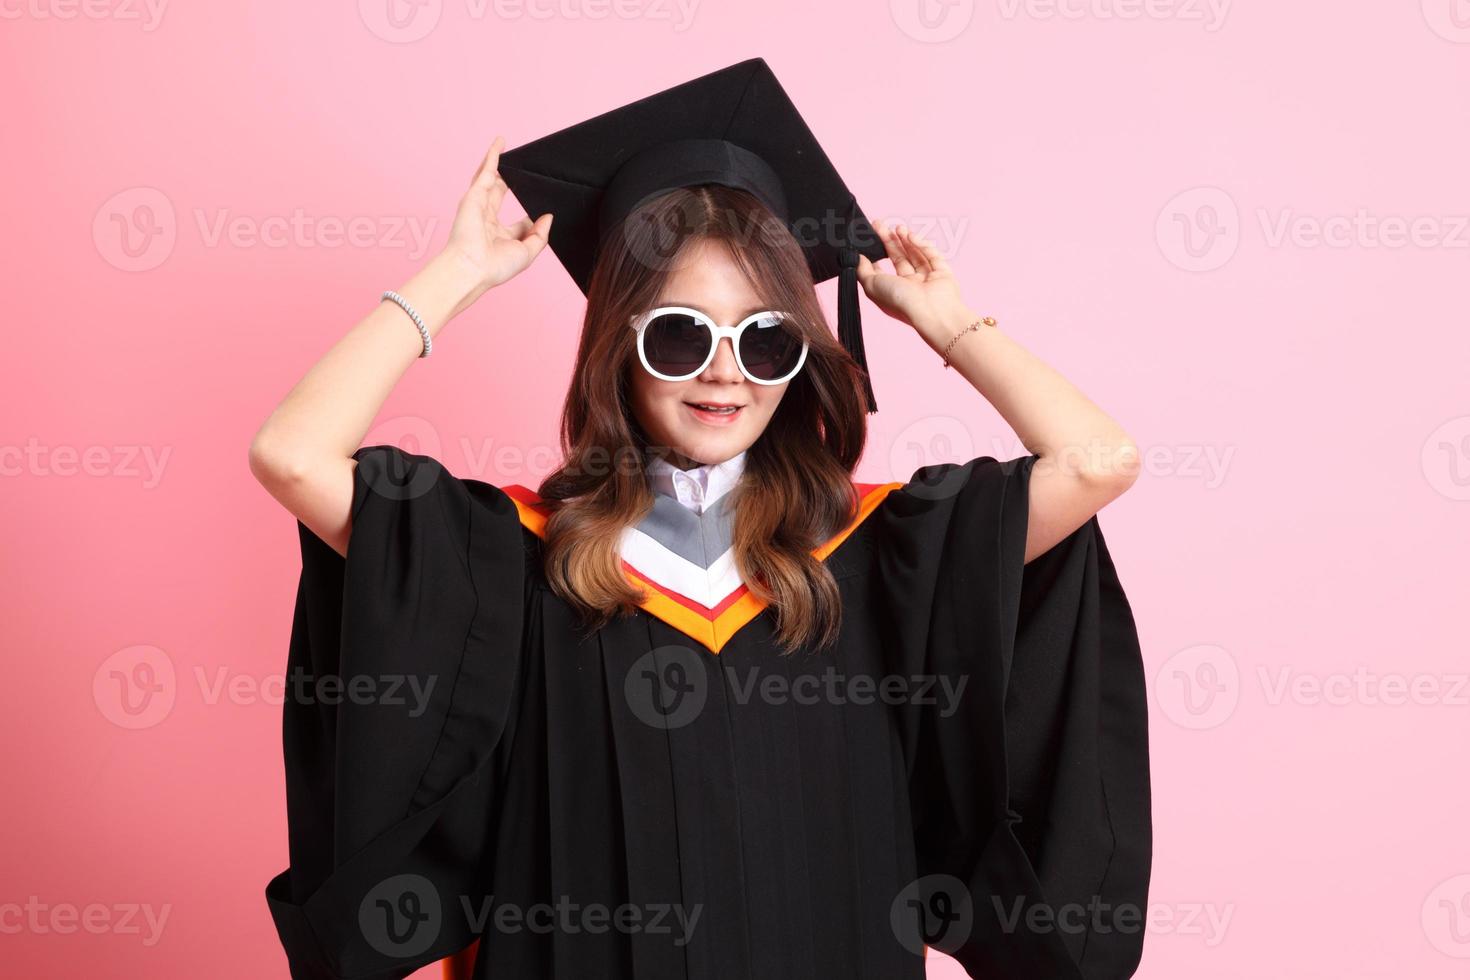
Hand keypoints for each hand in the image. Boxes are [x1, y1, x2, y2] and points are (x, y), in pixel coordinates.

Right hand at [444, 135, 553, 289]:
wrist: (472, 268)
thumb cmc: (495, 267)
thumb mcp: (526, 252)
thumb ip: (540, 235)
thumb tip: (548, 217)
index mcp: (499, 237)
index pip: (517, 224)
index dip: (530, 217)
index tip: (542, 212)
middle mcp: (486, 220)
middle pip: (500, 194)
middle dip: (508, 180)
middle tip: (520, 169)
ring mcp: (479, 205)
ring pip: (489, 178)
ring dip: (496, 162)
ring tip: (504, 145)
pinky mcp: (475, 195)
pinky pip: (487, 171)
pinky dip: (493, 156)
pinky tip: (500, 143)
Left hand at [856, 219, 975, 336]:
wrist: (931, 310)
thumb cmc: (900, 302)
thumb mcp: (871, 285)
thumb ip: (862, 270)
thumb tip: (857, 257)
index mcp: (891, 292)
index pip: (881, 270)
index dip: (876, 254)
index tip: (870, 238)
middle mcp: (909, 287)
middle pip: (898, 259)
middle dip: (889, 241)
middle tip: (881, 225)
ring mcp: (927, 280)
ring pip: (915, 255)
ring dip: (905, 240)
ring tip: (897, 227)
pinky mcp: (943, 273)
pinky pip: (932, 255)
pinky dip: (921, 244)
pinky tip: (911, 235)